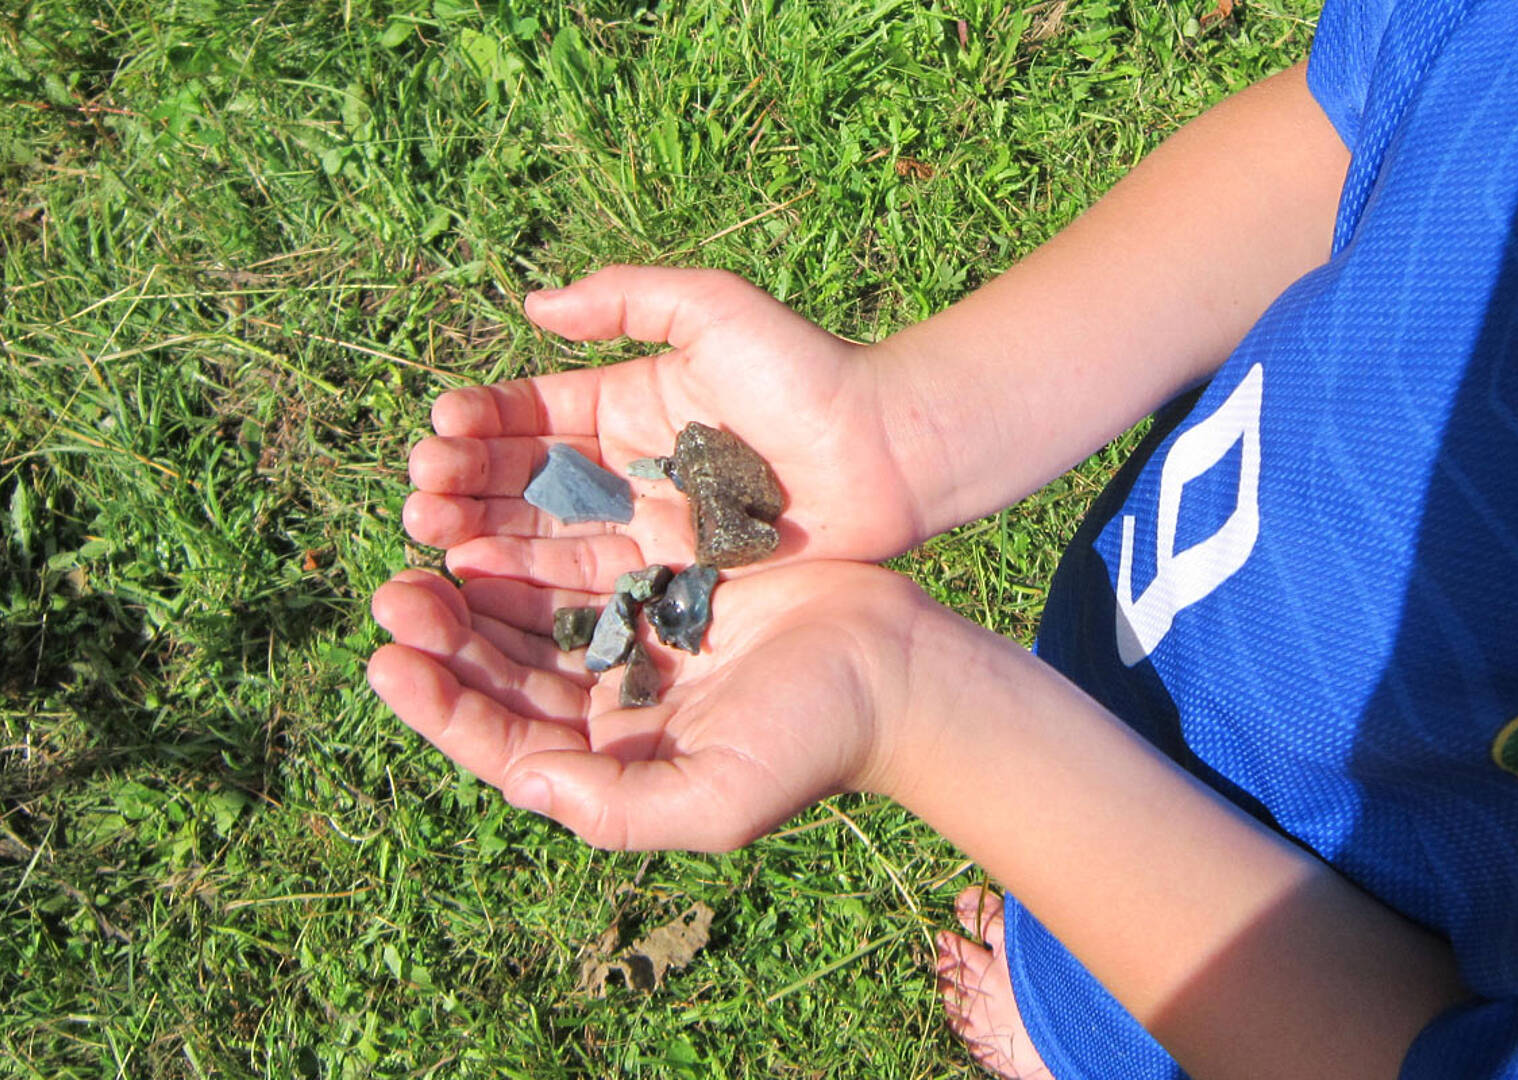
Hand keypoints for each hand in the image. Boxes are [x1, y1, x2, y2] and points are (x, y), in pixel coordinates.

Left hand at [366, 561, 937, 849]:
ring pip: (528, 617)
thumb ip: (617, 807)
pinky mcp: (659, 583)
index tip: (390, 660)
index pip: (502, 742)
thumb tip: (523, 781)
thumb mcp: (717, 799)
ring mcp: (632, 641)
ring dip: (474, 589)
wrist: (894, 669)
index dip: (440, 707)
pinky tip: (496, 519)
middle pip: (501, 675)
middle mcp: (609, 707)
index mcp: (611, 763)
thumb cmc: (813, 741)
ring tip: (426, 546)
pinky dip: (533, 546)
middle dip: (441, 638)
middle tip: (394, 591)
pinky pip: (576, 565)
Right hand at [403, 266, 929, 593]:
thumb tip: (533, 307)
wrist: (888, 449)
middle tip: (419, 491)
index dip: (482, 422)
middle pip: (527, 478)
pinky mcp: (674, 575)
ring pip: (548, 532)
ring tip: (429, 531)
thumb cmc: (809, 370)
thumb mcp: (715, 310)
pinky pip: (593, 580)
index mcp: (630, 400)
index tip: (440, 427)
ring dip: (484, 532)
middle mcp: (630, 466)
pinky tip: (481, 575)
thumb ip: (628, 299)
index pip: (534, 413)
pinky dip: (535, 579)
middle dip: (466, 483)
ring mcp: (649, 524)